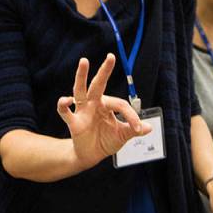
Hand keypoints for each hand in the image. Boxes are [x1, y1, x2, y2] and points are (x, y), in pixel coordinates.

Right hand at [57, 54, 148, 168]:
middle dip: (104, 71)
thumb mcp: (122, 135)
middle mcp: (94, 104)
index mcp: (107, 105)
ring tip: (84, 62)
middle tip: (111, 56)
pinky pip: (65, 112)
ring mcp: (82, 111)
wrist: (91, 155)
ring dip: (81, 76)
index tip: (138, 128)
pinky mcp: (74, 122)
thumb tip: (149, 127)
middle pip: (98, 84)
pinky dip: (63, 105)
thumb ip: (133, 129)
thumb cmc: (105, 141)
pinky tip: (65, 100)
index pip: (120, 104)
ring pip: (80, 90)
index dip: (131, 116)